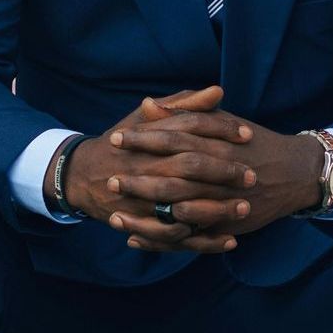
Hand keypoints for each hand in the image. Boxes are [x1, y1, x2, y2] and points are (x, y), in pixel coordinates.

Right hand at [59, 87, 257, 253]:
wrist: (80, 175)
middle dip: (223, 171)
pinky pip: (174, 237)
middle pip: (189, 166)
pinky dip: (202, 241)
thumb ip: (183, 106)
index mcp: (148, 136)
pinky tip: (229, 240)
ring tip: (245, 208)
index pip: (189, 128)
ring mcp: (140, 198)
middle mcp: (144, 165)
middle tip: (252, 175)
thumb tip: (218, 91)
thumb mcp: (145, 119)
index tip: (247, 134)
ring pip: (183, 204)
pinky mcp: (140, 224)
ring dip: (217, 209)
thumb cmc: (123, 142)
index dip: (220, 129)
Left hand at [104, 88, 328, 251]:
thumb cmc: (253, 143)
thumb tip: (148, 105)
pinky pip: (190, 237)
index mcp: (216, 144)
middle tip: (109, 179)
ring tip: (115, 214)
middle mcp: (220, 174)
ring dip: (146, 214)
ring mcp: (224, 202)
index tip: (116, 137)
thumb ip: (186, 112)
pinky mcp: (226, 224)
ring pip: (179, 212)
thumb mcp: (222, 121)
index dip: (144, 138)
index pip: (174, 138)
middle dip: (139, 179)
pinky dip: (162, 240)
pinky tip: (136, 238)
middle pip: (173, 177)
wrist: (296, 173)